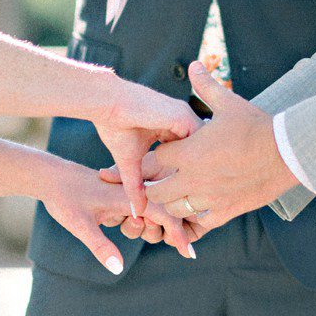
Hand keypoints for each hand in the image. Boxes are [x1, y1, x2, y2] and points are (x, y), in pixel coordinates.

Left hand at [42, 156, 197, 267]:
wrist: (49, 176)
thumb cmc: (63, 197)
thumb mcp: (79, 225)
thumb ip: (100, 246)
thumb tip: (119, 269)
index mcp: (126, 195)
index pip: (163, 213)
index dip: (178, 234)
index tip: (188, 254)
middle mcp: (132, 193)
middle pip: (163, 215)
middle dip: (158, 231)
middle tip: (128, 228)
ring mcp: (128, 194)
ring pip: (152, 215)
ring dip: (144, 227)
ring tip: (114, 224)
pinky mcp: (122, 197)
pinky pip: (141, 211)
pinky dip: (140, 222)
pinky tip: (122, 222)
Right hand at [90, 74, 194, 220]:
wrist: (107, 104)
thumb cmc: (115, 126)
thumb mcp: (129, 161)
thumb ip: (136, 185)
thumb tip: (137, 211)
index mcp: (172, 127)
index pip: (191, 152)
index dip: (194, 171)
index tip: (196, 194)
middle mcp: (183, 120)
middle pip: (204, 150)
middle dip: (206, 171)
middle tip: (207, 197)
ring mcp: (185, 117)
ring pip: (206, 146)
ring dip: (205, 166)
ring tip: (206, 190)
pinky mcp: (183, 117)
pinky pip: (200, 140)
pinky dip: (200, 158)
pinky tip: (198, 177)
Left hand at [139, 63, 295, 233]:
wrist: (286, 152)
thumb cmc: (256, 126)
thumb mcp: (228, 103)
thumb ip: (206, 86)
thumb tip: (194, 65)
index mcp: (190, 152)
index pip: (156, 158)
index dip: (160, 155)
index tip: (170, 152)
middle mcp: (194, 179)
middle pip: (156, 191)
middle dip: (157, 184)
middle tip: (167, 177)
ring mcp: (209, 198)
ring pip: (174, 210)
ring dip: (174, 202)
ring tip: (182, 193)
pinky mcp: (226, 211)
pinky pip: (200, 223)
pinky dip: (196, 217)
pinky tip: (202, 206)